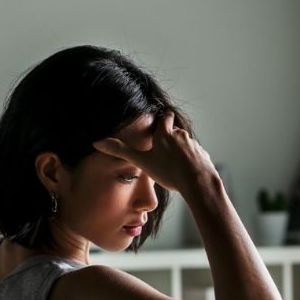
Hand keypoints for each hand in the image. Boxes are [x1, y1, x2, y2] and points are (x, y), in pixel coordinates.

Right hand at [93, 111, 214, 193]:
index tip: (161, 120)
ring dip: (180, 150)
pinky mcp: (203, 155)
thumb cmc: (169, 171)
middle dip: (170, 138)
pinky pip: (195, 156)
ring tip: (174, 165)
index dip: (163, 119)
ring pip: (185, 144)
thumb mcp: (142, 161)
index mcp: (165, 133)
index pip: (165, 117)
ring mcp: (193, 144)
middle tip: (163, 150)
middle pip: (175, 131)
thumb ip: (121, 151)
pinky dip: (191, 161)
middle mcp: (180, 135)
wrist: (197, 182)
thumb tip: (97, 142)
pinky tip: (186, 173)